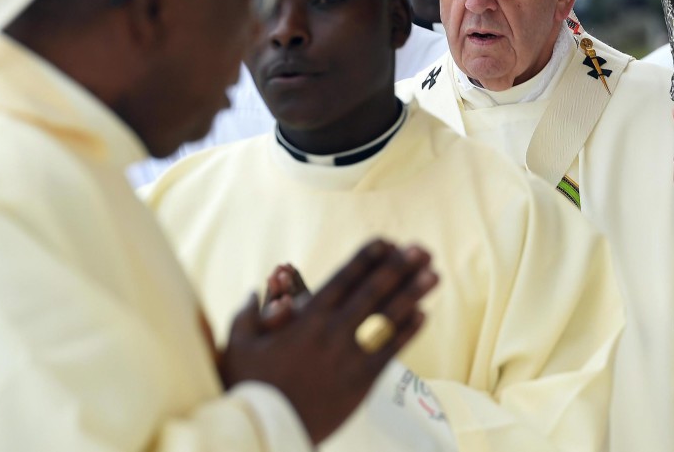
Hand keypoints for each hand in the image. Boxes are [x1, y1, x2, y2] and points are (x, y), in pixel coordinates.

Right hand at [220, 239, 437, 443]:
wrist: (268, 431)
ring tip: (434, 274)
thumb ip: (248, 314)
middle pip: (373, 292)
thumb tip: (255, 290)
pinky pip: (390, 352)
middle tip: (422, 248)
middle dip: (400, 267)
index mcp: (306, 318)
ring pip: (388, 318)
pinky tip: (423, 315)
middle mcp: (332, 332)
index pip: (343, 278)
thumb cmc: (250, 387)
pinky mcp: (360, 383)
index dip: (366, 257)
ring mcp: (349, 357)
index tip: (386, 241)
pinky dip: (407, 332)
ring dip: (413, 293)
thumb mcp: (238, 345)